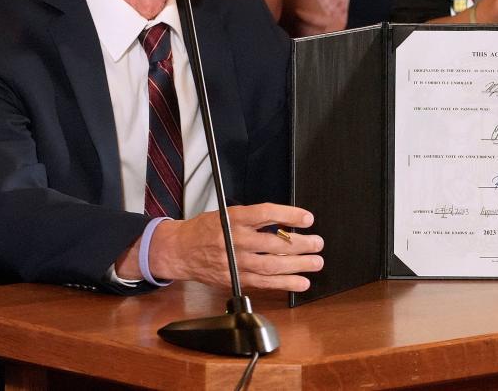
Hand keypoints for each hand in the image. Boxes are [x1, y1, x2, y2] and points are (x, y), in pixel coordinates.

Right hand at [147, 203, 323, 291]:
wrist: (179, 251)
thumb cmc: (205, 229)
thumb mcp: (227, 214)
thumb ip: (253, 218)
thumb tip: (285, 222)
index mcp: (232, 219)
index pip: (265, 214)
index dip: (289, 215)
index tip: (308, 218)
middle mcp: (234, 241)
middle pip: (273, 243)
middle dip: (300, 244)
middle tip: (318, 243)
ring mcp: (234, 263)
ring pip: (271, 266)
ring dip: (297, 265)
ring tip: (316, 262)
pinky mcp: (235, 279)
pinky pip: (263, 283)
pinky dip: (284, 283)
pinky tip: (301, 281)